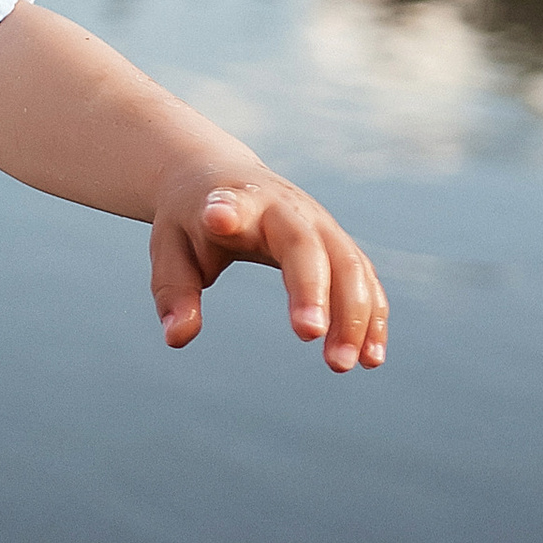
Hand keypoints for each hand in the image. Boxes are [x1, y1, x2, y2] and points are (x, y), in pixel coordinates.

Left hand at [150, 171, 387, 371]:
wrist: (224, 177)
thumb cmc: (193, 220)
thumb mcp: (170, 248)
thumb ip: (173, 291)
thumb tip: (177, 338)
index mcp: (239, 203)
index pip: (239, 208)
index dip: (231, 213)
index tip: (219, 218)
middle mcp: (289, 210)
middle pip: (311, 247)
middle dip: (314, 290)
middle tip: (308, 336)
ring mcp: (322, 226)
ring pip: (350, 266)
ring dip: (352, 316)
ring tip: (341, 365)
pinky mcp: (340, 245)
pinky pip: (365, 280)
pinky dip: (372, 316)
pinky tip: (370, 358)